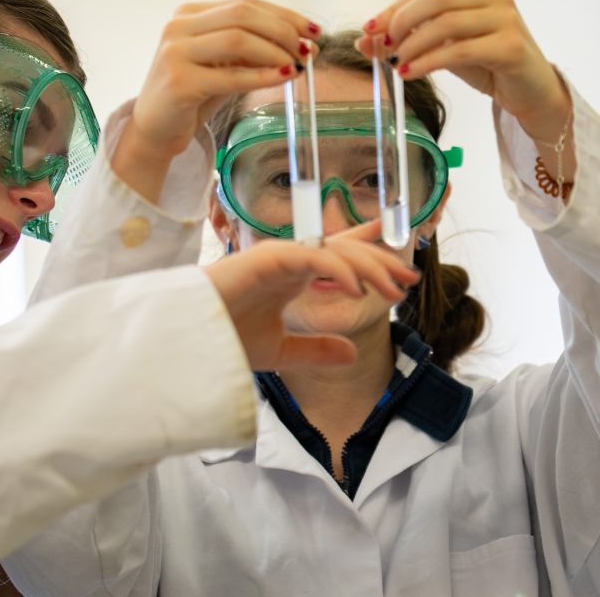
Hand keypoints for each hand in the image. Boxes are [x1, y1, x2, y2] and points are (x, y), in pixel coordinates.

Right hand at [116, 0, 319, 201]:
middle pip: (243, 14)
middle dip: (283, 30)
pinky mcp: (179, 81)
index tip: (313, 30)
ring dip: (275, 52)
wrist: (154, 130)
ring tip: (298, 66)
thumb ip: (254, 50)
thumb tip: (304, 44)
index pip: (246, 3)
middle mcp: (178, 26)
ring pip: (237, 39)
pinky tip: (284, 77)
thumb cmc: (194, 95)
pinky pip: (230, 75)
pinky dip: (262, 75)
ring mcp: (175, 52)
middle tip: (307, 50)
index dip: (284, 15)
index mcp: (190, 13)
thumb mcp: (224, 64)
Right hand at [203, 221, 418, 370]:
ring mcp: (281, 256)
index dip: (368, 245)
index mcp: (294, 274)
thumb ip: (316, 350)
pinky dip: (340, 270)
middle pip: (346, 250)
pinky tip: (359, 289)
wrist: (189, 345)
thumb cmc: (224, 340)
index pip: (338, 251)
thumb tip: (351, 354)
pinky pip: (314, 257)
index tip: (399, 249)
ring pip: (337, 250)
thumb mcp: (282, 352)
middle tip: (409, 279)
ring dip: (370, 268)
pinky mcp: (269, 258)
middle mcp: (290, 260)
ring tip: (394, 290)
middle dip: (381, 261)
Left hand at [357, 0, 570, 142]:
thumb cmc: (487, 62)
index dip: (394, 8)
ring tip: (397, 65)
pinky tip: (412, 72)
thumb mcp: (443, 47)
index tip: (370, 30)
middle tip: (384, 47)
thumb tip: (365, 41)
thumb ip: (409, 39)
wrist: (529, 91)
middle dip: (402, 22)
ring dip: (414, 45)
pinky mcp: (511, 46)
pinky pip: (460, 49)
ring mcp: (506, 17)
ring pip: (446, 22)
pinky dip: (430, 61)